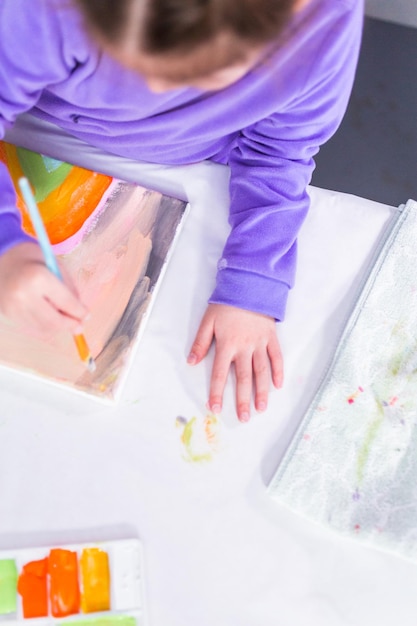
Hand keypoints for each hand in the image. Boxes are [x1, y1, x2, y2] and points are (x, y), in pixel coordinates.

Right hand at [0, 242, 88, 337]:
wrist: (1, 258)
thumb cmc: (32, 259)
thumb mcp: (56, 266)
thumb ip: (69, 289)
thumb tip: (80, 313)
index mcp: (39, 278)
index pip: (65, 302)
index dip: (79, 312)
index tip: (87, 316)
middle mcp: (24, 295)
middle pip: (54, 321)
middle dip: (70, 325)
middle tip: (79, 326)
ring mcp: (14, 306)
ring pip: (43, 327)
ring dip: (58, 327)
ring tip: (65, 320)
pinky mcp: (8, 313)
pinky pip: (32, 326)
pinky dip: (45, 326)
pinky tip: (50, 318)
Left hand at [187, 303, 282, 421]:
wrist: (249, 285)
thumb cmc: (226, 303)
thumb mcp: (208, 321)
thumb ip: (200, 342)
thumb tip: (191, 362)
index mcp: (226, 345)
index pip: (219, 374)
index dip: (217, 393)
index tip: (215, 409)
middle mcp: (244, 348)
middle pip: (243, 378)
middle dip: (243, 400)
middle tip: (244, 418)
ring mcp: (260, 344)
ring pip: (261, 372)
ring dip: (262, 391)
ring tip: (261, 408)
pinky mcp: (271, 338)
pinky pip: (276, 357)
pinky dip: (278, 371)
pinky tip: (278, 385)